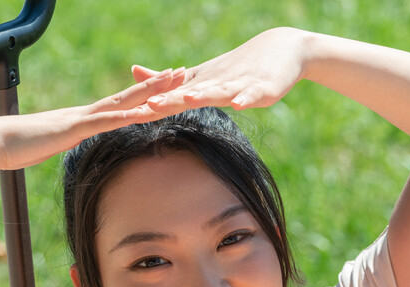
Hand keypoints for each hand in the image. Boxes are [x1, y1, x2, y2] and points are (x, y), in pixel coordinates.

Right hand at [0, 68, 185, 173]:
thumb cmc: (17, 147)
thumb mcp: (52, 146)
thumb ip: (67, 143)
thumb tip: (75, 146)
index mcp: (82, 118)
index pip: (120, 103)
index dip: (144, 93)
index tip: (166, 83)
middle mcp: (85, 113)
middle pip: (128, 96)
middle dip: (157, 84)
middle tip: (182, 71)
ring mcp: (80, 119)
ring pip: (122, 103)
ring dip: (150, 93)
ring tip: (173, 81)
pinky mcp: (72, 129)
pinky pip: (104, 122)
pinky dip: (126, 117)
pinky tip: (144, 113)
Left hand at [134, 28, 309, 113]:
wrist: (283, 49)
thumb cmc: (239, 66)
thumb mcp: (202, 75)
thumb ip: (169, 79)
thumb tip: (134, 71)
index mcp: (200, 83)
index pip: (172, 96)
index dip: (151, 105)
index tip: (127, 114)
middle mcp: (216, 82)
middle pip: (190, 93)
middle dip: (170, 100)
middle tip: (148, 106)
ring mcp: (239, 84)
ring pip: (219, 91)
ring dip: (204, 95)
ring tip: (189, 99)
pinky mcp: (263, 88)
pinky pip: (253, 94)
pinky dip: (246, 98)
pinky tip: (239, 103)